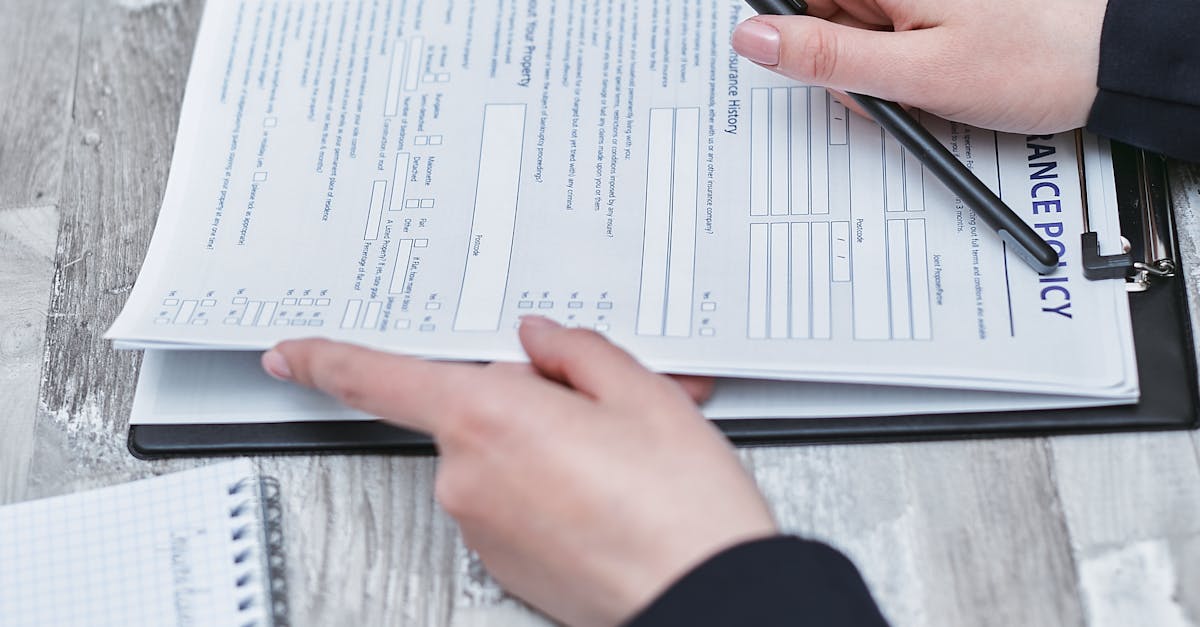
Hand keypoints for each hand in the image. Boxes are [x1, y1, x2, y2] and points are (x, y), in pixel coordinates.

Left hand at [262, 317, 776, 626]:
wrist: (704, 594)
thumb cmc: (679, 506)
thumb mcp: (643, 392)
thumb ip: (575, 352)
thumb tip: (541, 342)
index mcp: (488, 418)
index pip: (377, 378)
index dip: (325, 360)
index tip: (290, 355)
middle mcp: (467, 477)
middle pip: (471, 411)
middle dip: (527, 399)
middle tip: (600, 407)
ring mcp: (481, 527)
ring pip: (498, 458)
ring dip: (545, 447)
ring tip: (619, 460)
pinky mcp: (502, 564)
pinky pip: (510, 504)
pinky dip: (548, 491)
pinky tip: (606, 494)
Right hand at [732, 0, 1107, 132]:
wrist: (1107, 64)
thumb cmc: (1031, 61)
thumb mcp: (914, 73)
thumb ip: (825, 57)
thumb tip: (753, 39)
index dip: (796, 32)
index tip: (813, 62)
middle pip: (829, 11)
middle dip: (843, 57)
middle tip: (886, 86)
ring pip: (857, 26)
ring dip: (873, 65)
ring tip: (921, 84)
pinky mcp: (932, 8)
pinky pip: (889, 34)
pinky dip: (899, 60)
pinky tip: (930, 75)